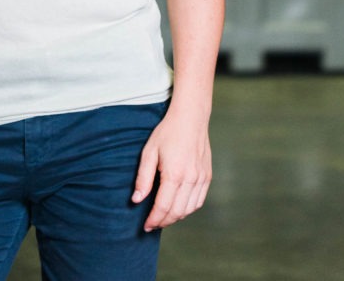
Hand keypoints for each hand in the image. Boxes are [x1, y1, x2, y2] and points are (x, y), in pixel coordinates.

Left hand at [132, 113, 211, 230]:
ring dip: (176, 217)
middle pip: (177, 212)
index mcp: (174, 174)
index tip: (146, 226)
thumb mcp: (149, 151)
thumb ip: (143, 178)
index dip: (154, 220)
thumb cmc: (168, 132)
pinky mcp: (207, 176)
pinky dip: (188, 209)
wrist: (190, 118)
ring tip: (164, 217)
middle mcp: (190, 179)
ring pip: (189, 209)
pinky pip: (199, 201)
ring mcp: (201, 178)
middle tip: (153, 224)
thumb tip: (136, 200)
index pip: (163, 207)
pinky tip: (178, 207)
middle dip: (164, 222)